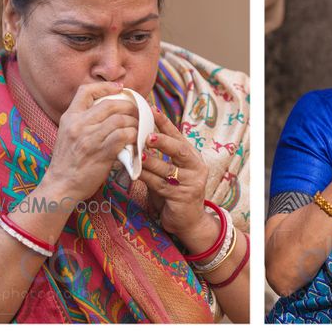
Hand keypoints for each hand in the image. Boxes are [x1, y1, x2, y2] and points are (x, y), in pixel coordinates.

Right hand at [44, 82, 138, 201]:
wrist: (60, 185)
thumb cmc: (68, 162)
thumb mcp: (68, 134)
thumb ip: (84, 121)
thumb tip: (109, 111)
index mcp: (70, 117)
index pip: (86, 91)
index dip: (105, 86)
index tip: (120, 88)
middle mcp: (78, 124)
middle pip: (110, 104)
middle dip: (129, 106)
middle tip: (138, 112)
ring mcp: (89, 138)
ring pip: (120, 119)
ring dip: (134, 122)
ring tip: (139, 127)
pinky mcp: (101, 152)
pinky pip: (124, 136)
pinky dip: (134, 135)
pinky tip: (136, 140)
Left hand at [138, 106, 210, 238]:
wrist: (188, 222)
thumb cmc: (175, 192)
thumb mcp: (170, 171)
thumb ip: (160, 157)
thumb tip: (137, 137)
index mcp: (191, 156)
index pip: (178, 135)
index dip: (164, 122)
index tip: (151, 109)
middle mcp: (195, 166)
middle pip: (180, 149)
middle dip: (163, 141)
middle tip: (146, 135)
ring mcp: (191, 182)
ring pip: (168, 169)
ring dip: (151, 161)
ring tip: (137, 154)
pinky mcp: (183, 197)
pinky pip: (161, 185)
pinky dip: (147, 178)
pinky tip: (136, 174)